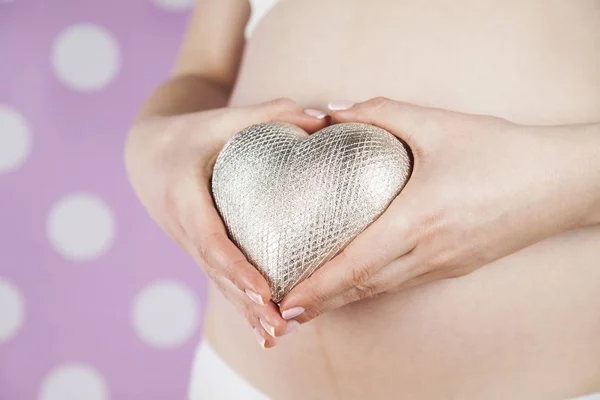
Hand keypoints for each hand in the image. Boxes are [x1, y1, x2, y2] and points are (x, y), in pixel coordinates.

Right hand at [125, 98, 327, 346]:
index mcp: (184, 197)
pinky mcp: (199, 249)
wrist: (147, 153)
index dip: (235, 268)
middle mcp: (183, 228)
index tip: (263, 292)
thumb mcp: (220, 118)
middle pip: (216, 273)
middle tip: (279, 327)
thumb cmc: (187, 133)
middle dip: (246, 303)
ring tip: (276, 337)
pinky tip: (263, 330)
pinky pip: (220, 279)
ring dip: (244, 313)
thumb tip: (323, 118)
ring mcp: (189, 244)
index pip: (210, 240)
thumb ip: (268, 114)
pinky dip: (240, 305)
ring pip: (218, 283)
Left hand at [279, 97, 591, 322]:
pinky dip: (372, 286)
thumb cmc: (501, 152)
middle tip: (286, 309)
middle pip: (363, 287)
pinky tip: (359, 280)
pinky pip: (403, 282)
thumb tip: (333, 112)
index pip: (356, 265)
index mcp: (418, 221)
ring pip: (382, 289)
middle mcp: (428, 253)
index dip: (318, 286)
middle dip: (322, 301)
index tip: (288, 300)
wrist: (560, 183)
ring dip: (344, 297)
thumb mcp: (437, 124)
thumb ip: (379, 113)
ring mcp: (443, 265)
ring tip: (313, 299)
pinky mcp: (455, 266)